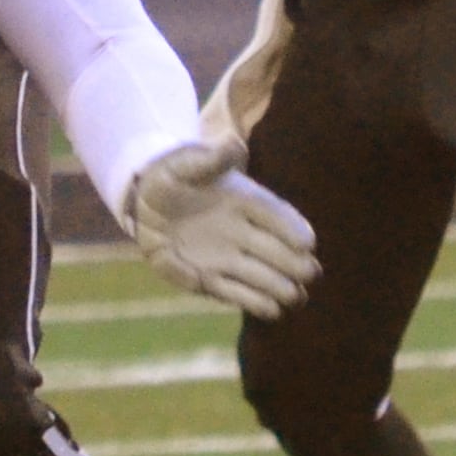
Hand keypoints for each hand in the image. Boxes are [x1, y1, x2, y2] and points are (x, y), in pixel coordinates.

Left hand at [128, 137, 317, 317]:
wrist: (146, 201)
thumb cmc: (173, 175)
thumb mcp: (187, 164)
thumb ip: (211, 160)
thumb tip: (233, 144)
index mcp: (243, 199)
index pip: (272, 213)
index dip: (290, 227)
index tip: (308, 241)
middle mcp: (242, 230)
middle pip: (272, 249)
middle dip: (292, 262)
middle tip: (310, 273)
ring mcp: (227, 256)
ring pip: (258, 274)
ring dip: (277, 287)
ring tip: (295, 298)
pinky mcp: (207, 277)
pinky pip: (234, 291)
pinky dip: (252, 301)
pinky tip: (274, 312)